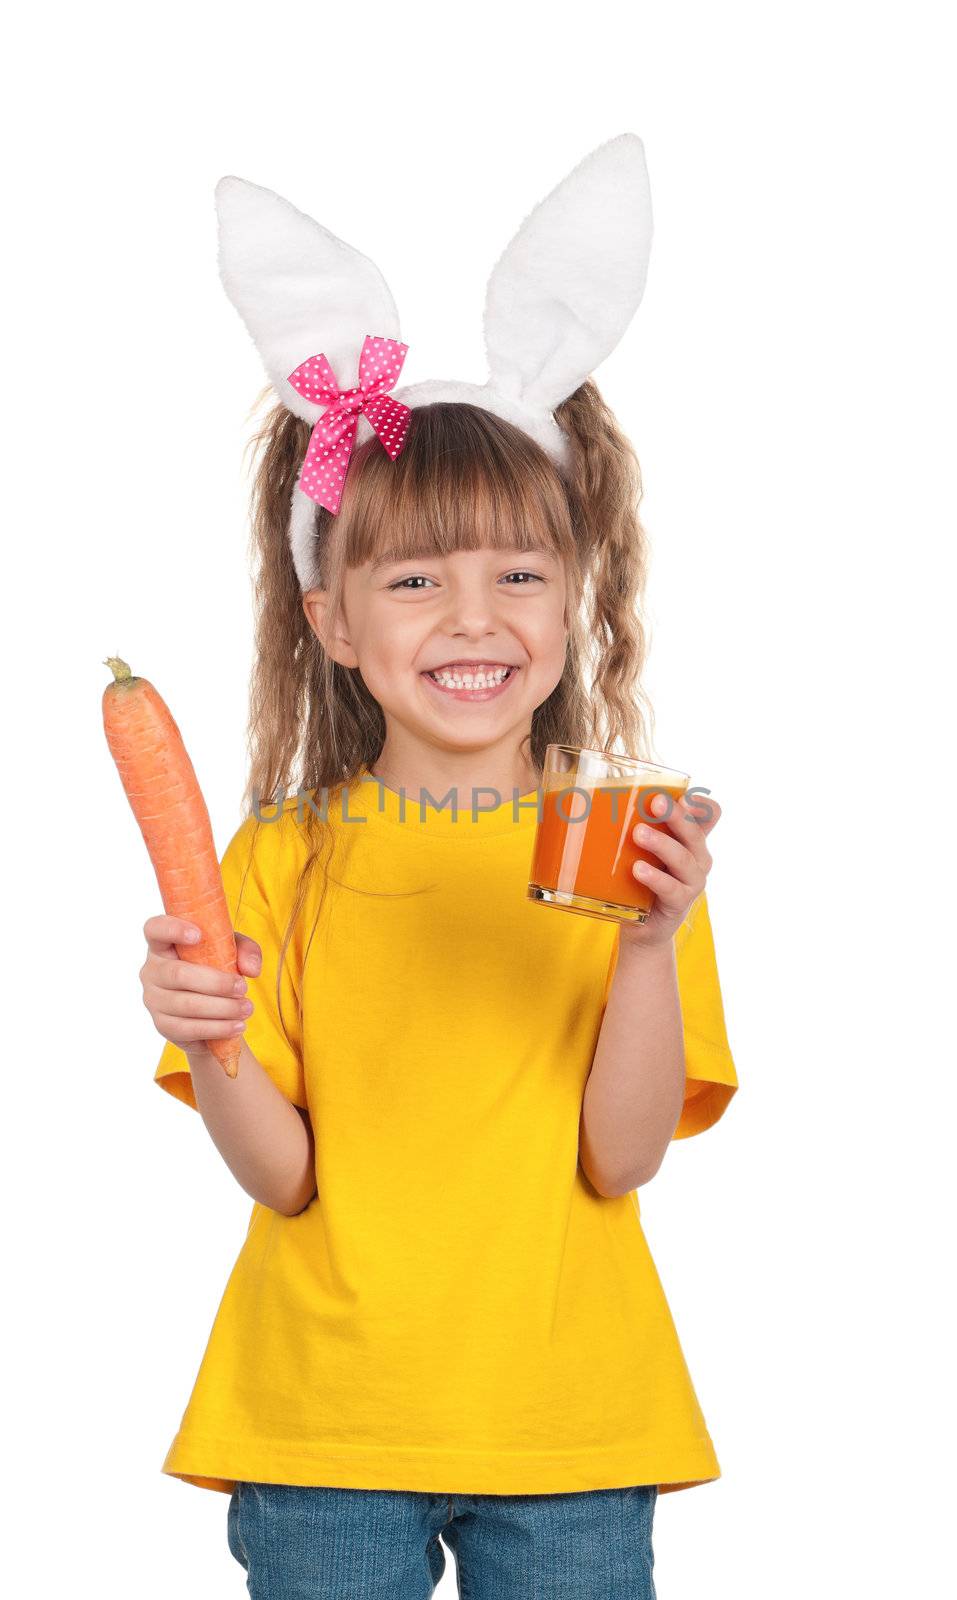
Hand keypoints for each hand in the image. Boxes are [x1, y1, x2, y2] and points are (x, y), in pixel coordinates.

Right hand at [140, 915, 262, 1057]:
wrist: (210, 1011)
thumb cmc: (216, 969)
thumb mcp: (234, 951)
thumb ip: (246, 951)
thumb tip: (251, 969)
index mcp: (164, 945)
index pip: (155, 929)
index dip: (172, 929)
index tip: (198, 935)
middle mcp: (151, 971)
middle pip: (178, 974)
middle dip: (216, 983)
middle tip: (243, 988)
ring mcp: (153, 999)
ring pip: (186, 1004)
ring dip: (222, 1008)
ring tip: (247, 1009)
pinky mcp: (162, 1025)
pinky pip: (188, 1028)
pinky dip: (217, 1028)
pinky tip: (237, 1026)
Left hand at [618, 791, 721, 952]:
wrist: (641, 928)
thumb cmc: (639, 879)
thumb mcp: (638, 850)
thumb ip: (628, 824)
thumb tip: (583, 796)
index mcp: (690, 840)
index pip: (710, 815)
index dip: (703, 804)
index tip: (684, 795)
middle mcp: (698, 859)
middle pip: (696, 832)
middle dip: (676, 815)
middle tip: (655, 802)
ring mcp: (691, 883)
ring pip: (684, 859)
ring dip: (662, 844)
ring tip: (638, 833)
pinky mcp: (678, 904)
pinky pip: (672, 890)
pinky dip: (656, 878)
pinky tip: (638, 870)